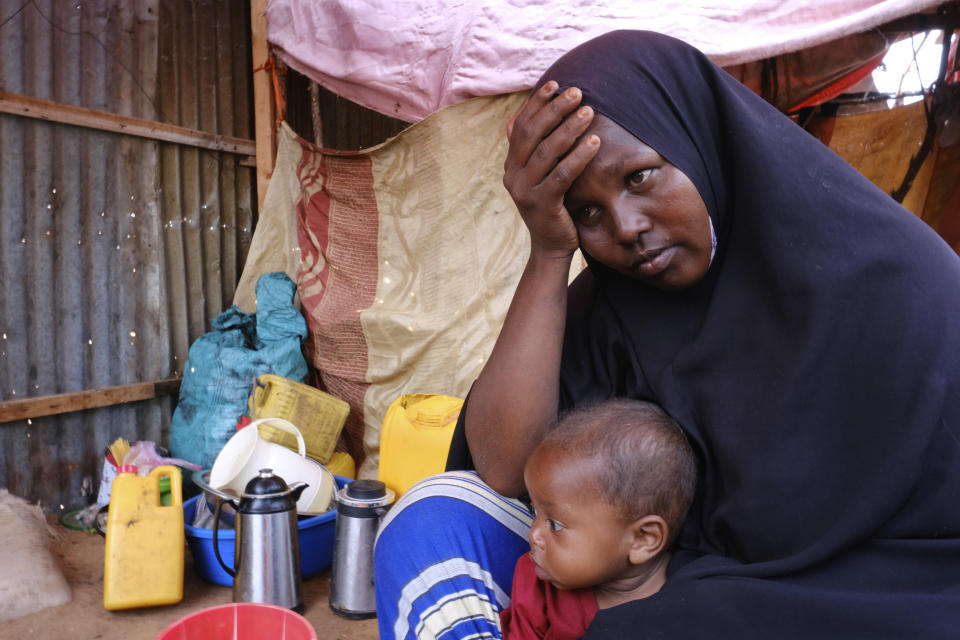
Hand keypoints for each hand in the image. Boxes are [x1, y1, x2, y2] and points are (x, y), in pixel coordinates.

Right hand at [503, 81, 599, 259]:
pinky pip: (561, 175)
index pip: (521, 126)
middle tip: (577, 92)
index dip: (537, 103)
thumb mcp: (538, 177)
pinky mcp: (542, 205)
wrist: (551, 246)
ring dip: (569, 128)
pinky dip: (578, 156)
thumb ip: (530, 151)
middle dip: (555, 109)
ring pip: (547, 152)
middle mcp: (513, 176)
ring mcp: (525, 191)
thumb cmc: (552, 207)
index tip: (555, 83)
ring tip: (589, 111)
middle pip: (532, 134)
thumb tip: (515, 120)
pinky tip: (595, 143)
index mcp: (511, 165)